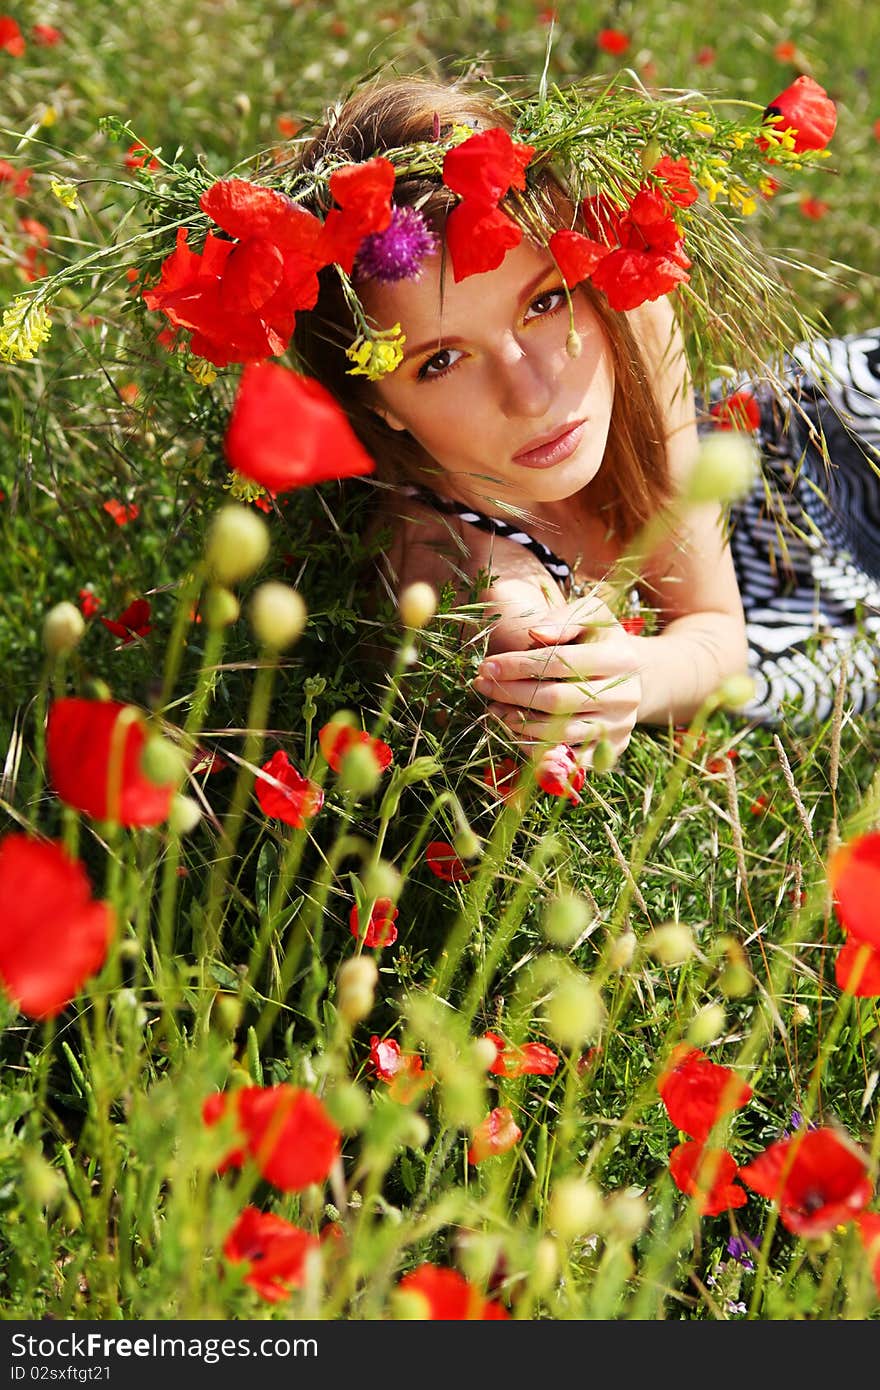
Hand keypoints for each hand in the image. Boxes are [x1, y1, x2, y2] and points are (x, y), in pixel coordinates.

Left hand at [472, 605, 642, 766]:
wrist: (630, 675)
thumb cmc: (599, 640)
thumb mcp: (589, 616)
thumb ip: (564, 619)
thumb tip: (535, 633)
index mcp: (622, 658)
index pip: (561, 663)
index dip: (519, 665)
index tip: (487, 665)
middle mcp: (626, 697)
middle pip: (557, 700)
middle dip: (512, 693)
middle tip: (482, 685)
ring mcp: (620, 728)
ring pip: (559, 733)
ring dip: (518, 722)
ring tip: (493, 707)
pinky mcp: (611, 751)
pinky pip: (565, 758)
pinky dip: (535, 748)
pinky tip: (514, 729)